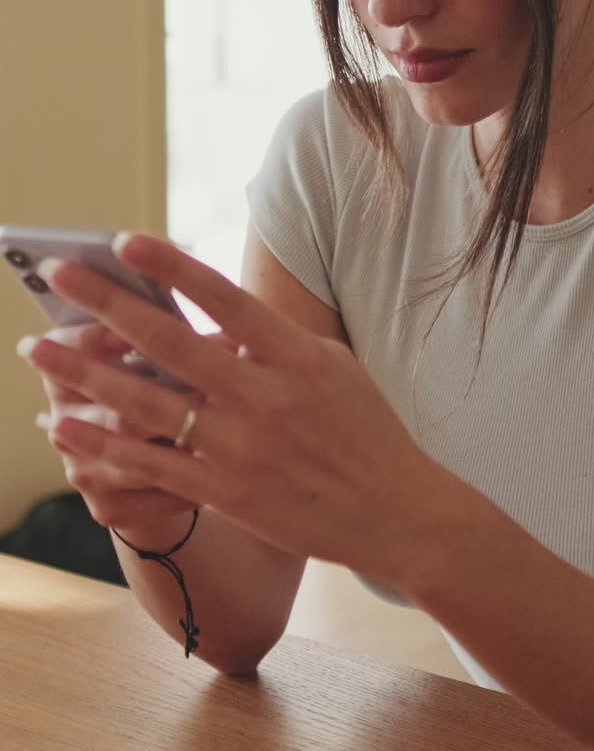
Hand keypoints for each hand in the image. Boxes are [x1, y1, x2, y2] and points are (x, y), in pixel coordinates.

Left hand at [17, 234, 439, 584]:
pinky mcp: (227, 493)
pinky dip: (104, 444)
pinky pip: (152, 464)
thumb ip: (275, 341)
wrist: (397, 511)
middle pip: (171, 343)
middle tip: (60, 273)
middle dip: (107, 304)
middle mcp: (264, 397)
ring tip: (39, 349)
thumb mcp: (333, 368)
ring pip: (147, 404)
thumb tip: (217, 318)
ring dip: (86, 374)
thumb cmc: (366, 430)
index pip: (223, 299)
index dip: (172, 266)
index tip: (124, 239)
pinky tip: (64, 425)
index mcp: (295, 356)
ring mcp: (242, 447)